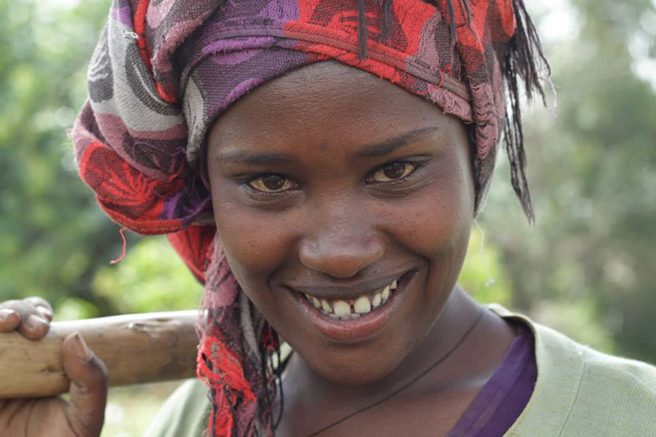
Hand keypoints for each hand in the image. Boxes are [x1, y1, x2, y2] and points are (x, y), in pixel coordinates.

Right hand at [0, 298, 106, 435]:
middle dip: (19, 311)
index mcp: (39, 365)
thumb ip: (93, 382)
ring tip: (7, 325)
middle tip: (32, 327)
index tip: (44, 323)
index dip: (36, 312)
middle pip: (8, 319)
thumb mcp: (86, 420)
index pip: (34, 324)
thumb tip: (74, 338)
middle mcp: (11, 365)